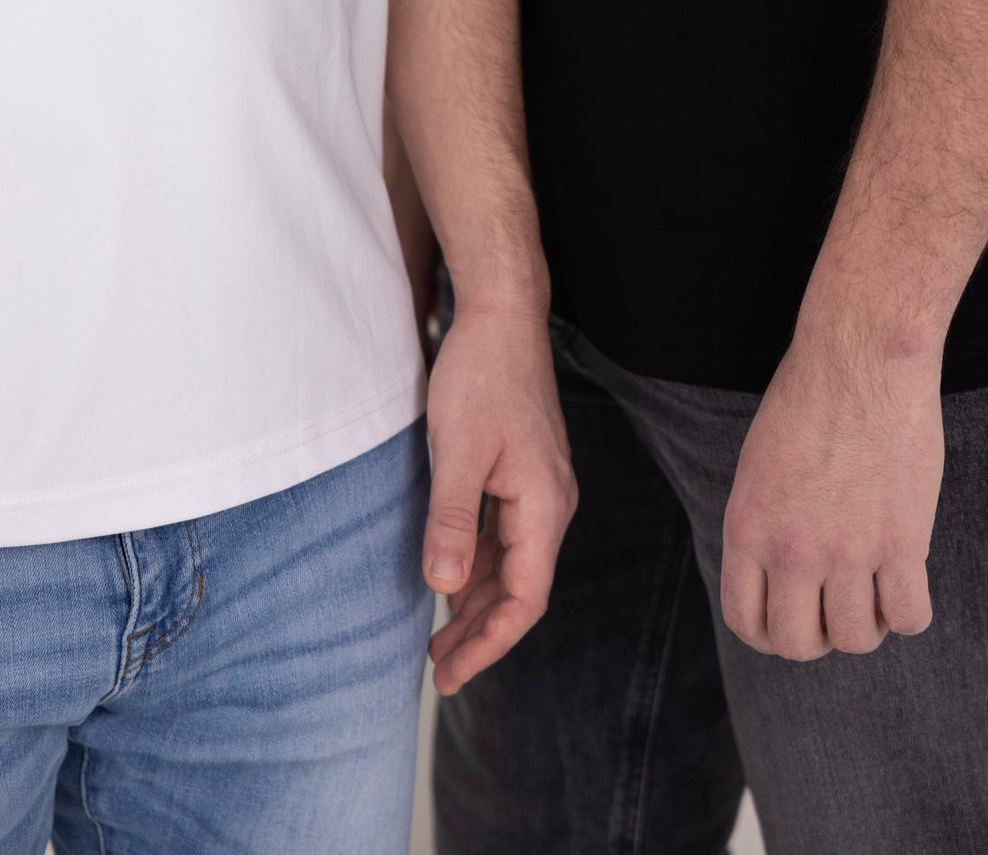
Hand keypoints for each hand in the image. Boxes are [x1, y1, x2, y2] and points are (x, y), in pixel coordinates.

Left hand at [423, 303, 576, 694]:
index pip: (525, 599)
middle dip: (479, 633)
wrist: (502, 315)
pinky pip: (503, 535)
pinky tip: (449, 578)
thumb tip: (443, 588)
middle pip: (520, 589)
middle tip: (436, 670)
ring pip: (510, 564)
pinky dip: (477, 564)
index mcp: (544, 506)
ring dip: (476, 601)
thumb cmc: (481, 374)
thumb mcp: (458, 450)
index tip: (451, 673)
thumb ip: (452, 520)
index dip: (489, 642)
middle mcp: (551, 504)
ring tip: (437, 636)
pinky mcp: (523, 473)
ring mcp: (538, 488)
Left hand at [720, 330, 942, 660]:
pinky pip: (908, 618)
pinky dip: (909, 612)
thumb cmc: (806, 400)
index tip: (792, 618)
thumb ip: (763, 527)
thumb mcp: (757, 467)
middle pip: (797, 644)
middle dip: (817, 637)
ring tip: (872, 588)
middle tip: (835, 607)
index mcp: (747, 528)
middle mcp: (790, 549)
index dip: (770, 632)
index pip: (746, 622)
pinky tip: (906, 582)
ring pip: (856, 639)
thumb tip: (778, 579)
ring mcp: (846, 550)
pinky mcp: (900, 542)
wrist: (858, 360)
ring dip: (866, 623)